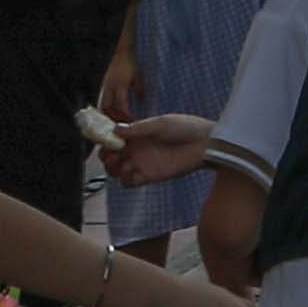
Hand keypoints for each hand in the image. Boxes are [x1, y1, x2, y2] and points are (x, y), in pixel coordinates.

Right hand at [100, 113, 223, 187]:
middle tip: (111, 155)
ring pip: (116, 171)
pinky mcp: (150, 176)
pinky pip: (130, 182)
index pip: (113, 139)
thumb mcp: (160, 124)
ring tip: (123, 164)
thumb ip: (138, 129)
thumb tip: (115, 129)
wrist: (205, 144)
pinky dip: (126, 180)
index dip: (105, 140)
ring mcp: (142, 163)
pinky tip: (133, 172)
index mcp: (137, 134)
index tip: (102, 140)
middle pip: (111, 157)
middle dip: (106, 157)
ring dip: (113, 170)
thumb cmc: (185, 128)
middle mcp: (137, 149)